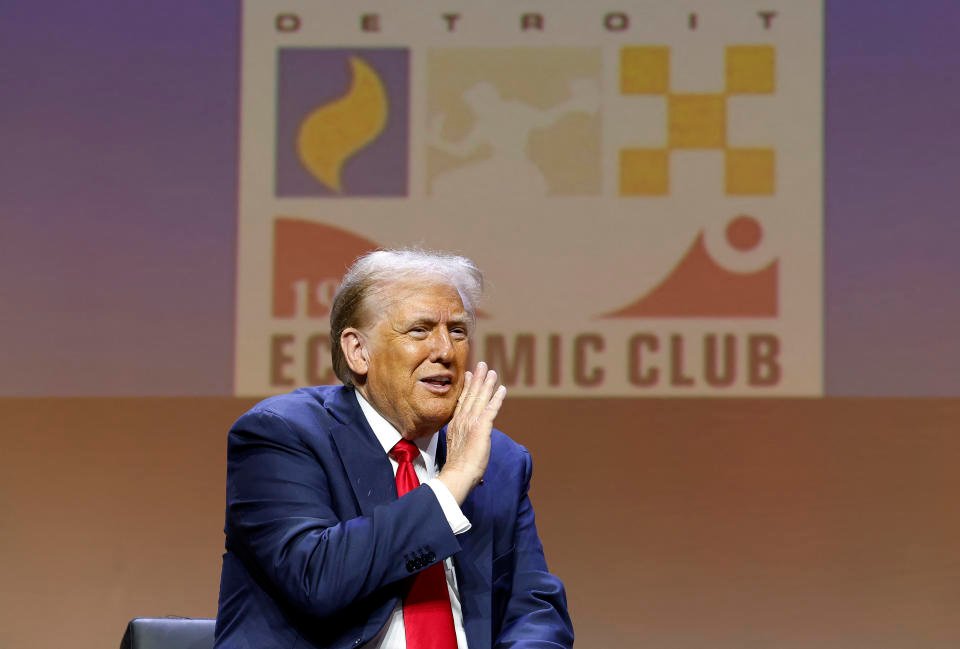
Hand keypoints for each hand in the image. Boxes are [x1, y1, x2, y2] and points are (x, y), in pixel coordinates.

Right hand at [438, 361, 506, 504]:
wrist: (458, 474)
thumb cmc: (458, 467)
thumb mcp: (458, 447)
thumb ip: (462, 438)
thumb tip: (466, 438)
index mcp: (456, 424)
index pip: (461, 401)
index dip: (466, 387)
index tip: (468, 374)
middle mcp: (462, 420)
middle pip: (471, 395)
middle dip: (477, 379)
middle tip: (481, 364)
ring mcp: (471, 422)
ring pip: (480, 398)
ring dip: (487, 384)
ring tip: (491, 372)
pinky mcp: (481, 428)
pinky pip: (491, 409)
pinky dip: (497, 398)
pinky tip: (501, 389)